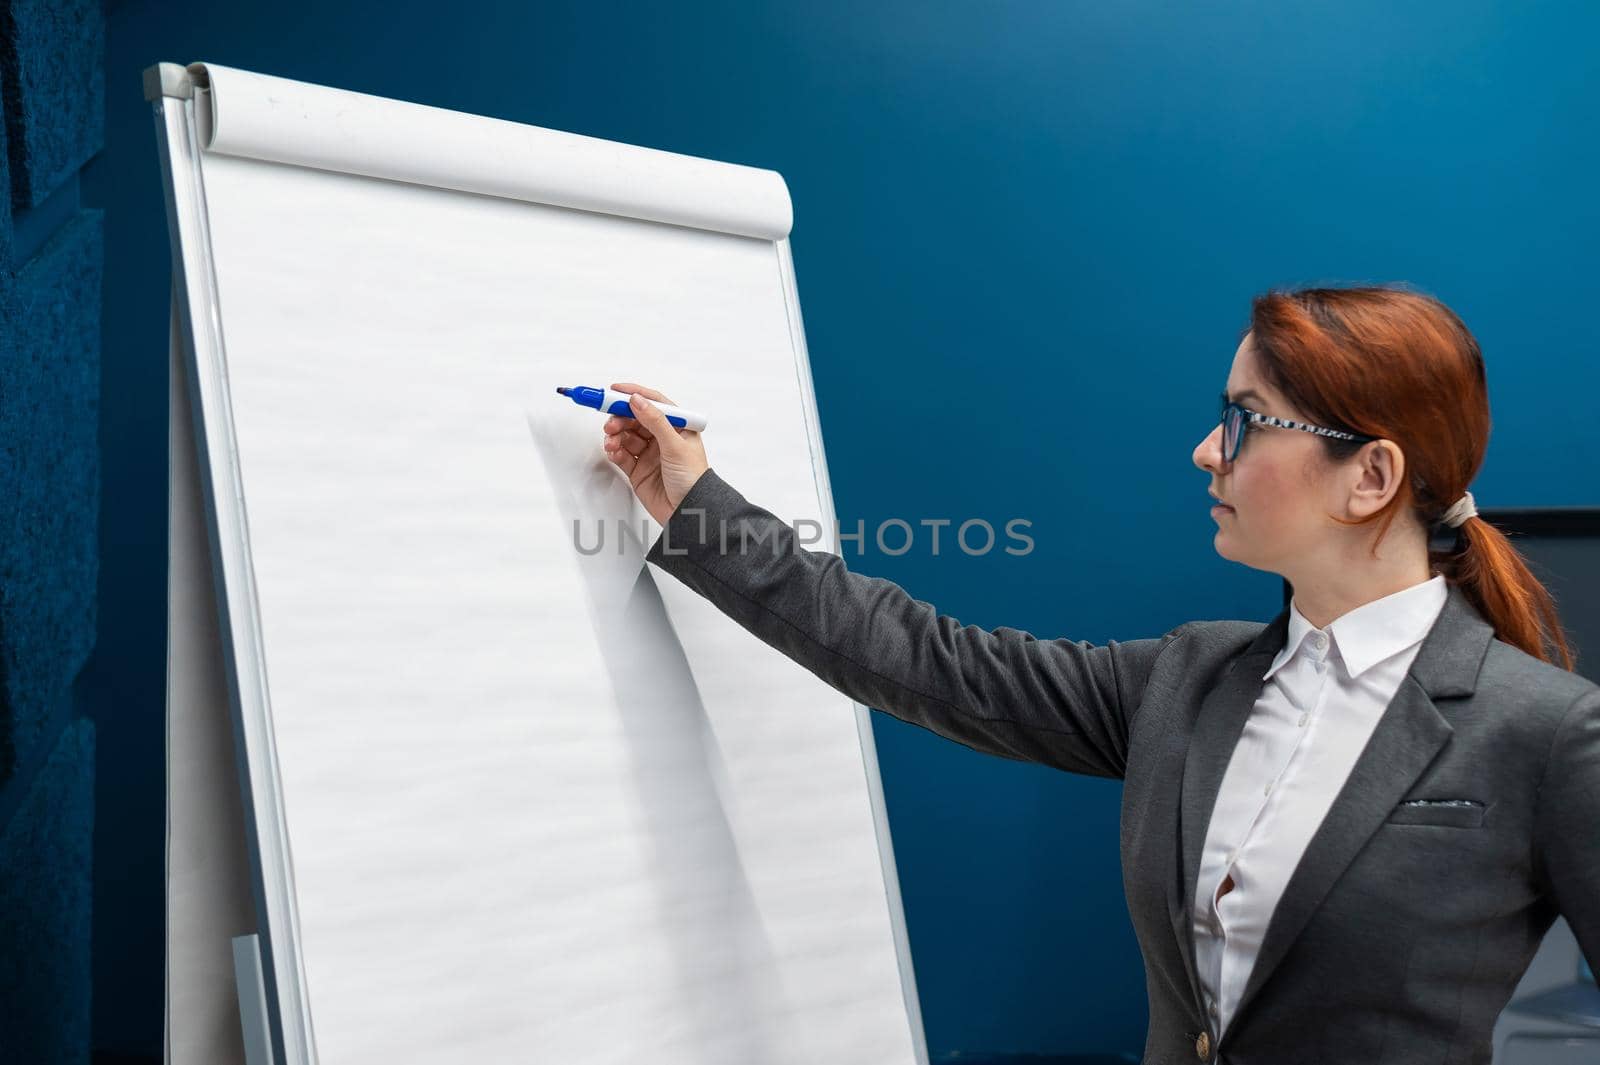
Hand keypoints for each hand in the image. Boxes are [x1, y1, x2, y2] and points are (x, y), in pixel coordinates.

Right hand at [601, 381, 710, 525]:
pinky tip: (613, 451)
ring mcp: (650, 454)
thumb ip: (655, 421)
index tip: (615, 391)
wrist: (688, 512)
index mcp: (677, 427)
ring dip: (615, 435)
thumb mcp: (675, 445)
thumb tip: (637, 400)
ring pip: (626, 436)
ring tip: (611, 441)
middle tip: (611, 423)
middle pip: (635, 419)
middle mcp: (663, 438)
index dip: (634, 394)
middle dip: (620, 418)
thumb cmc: (692, 479)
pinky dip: (615, 451)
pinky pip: (622, 454)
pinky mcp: (638, 470)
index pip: (654, 403)